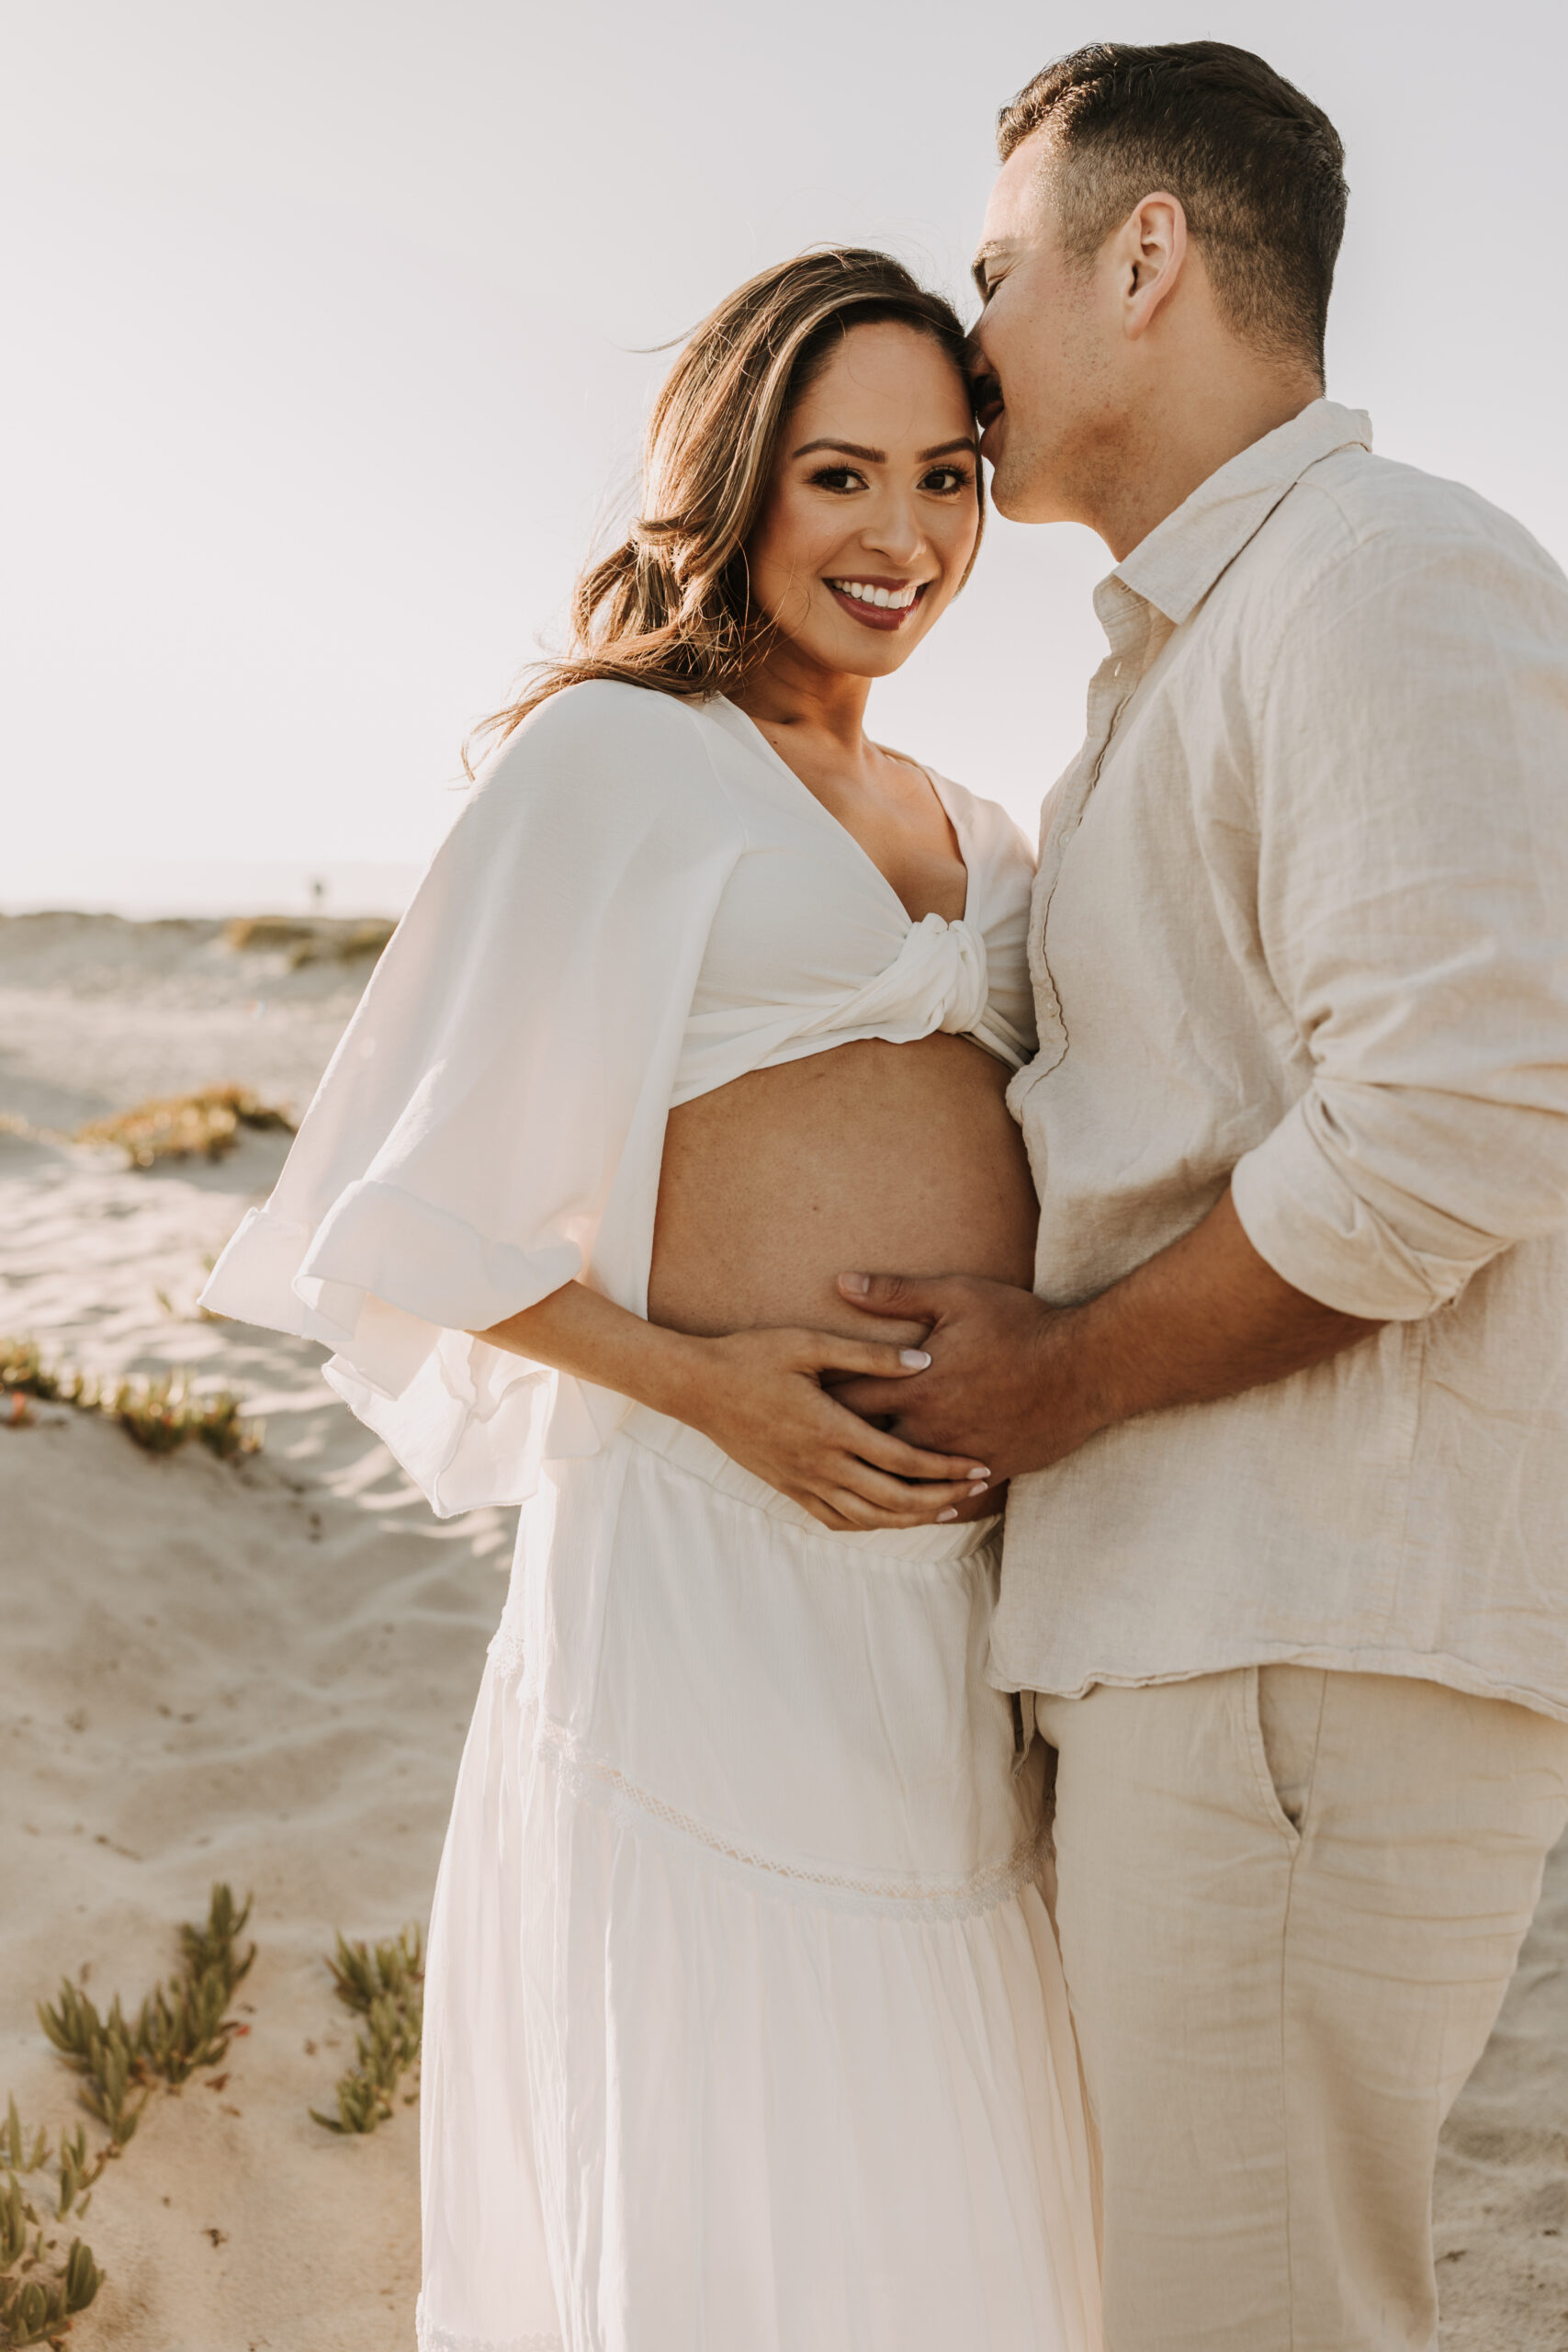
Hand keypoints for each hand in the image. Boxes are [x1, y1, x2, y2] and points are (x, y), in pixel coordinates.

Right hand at [669, 1325, 994, 1533]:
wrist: (695, 1387)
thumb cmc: (751, 1356)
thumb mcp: (809, 1343)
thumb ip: (868, 1354)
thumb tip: (924, 1361)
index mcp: (829, 1428)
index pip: (902, 1459)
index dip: (945, 1467)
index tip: (978, 1464)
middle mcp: (818, 1464)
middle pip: (894, 1498)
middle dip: (941, 1497)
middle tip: (977, 1490)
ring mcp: (801, 1481)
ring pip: (868, 1517)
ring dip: (912, 1518)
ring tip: (947, 1510)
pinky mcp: (787, 1488)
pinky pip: (836, 1519)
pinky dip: (871, 1524)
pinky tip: (890, 1518)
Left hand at [830, 1271, 1089, 1479]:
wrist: (1085, 1368)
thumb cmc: (1020, 1325)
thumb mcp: (956, 1296)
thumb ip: (895, 1294)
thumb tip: (841, 1282)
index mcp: (914, 1386)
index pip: (843, 1402)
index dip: (814, 1403)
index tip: (795, 1403)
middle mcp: (929, 1428)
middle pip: (864, 1451)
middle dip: (837, 1449)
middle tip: (809, 1449)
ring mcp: (958, 1455)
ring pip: (901, 1485)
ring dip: (874, 1483)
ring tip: (847, 1482)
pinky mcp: (989, 1472)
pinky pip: (945, 1498)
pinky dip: (922, 1500)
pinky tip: (905, 1504)